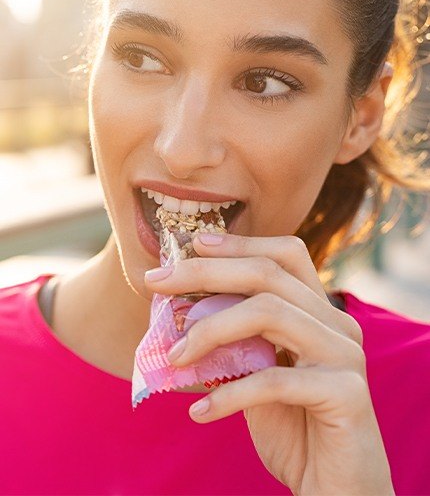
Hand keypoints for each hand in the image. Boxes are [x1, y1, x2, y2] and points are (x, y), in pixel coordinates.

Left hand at [144, 234, 394, 494]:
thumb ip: (235, 342)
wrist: (334, 487)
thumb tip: (180, 312)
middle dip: (206, 273)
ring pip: (270, 314)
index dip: (240, 243)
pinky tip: (199, 412)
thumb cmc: (293, 426)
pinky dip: (228, 395)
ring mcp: (346, 355)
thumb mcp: (257, 374)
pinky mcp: (346, 393)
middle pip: (268, 275)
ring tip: (174, 358)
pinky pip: (274, 381)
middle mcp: (337, 323)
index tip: (193, 243)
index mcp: (319, 311)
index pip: (285, 255)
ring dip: (210, 331)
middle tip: (156, 282)